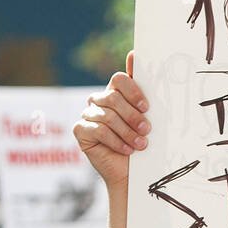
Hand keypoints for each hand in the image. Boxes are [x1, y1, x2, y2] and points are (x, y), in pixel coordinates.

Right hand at [74, 51, 150, 191]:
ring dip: (127, 132)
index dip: (133, 92)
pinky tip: (126, 151)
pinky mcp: (80, 130)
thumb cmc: (140, 144)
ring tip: (141, 145)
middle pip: (113, 97)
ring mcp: (88, 115)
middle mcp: (99, 100)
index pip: (119, 79)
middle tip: (146, 130)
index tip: (147, 107)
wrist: (131, 174)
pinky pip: (97, 130)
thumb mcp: (145, 117)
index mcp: (115, 92)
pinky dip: (115, 141)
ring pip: (107, 116)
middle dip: (132, 116)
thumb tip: (134, 53)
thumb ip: (141, 89)